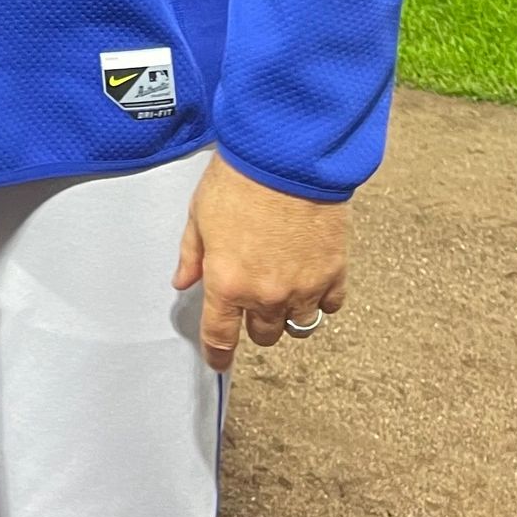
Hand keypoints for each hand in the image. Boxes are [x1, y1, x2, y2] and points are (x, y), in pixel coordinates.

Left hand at [172, 155, 348, 371]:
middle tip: (251, 299)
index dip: (217, 355)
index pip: (220, 337)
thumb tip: (183, 282)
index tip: (218, 361)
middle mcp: (266, 295)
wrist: (286, 156)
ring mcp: (304, 287)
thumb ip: (192, 256)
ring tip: (283, 291)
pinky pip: (329, 305)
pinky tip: (310, 279)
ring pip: (297, 326)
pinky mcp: (333, 273)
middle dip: (254, 323)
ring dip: (287, 314)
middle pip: (262, 335)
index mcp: (228, 284)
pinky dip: (320, 299)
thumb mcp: (199, 216)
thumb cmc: (239, 180)